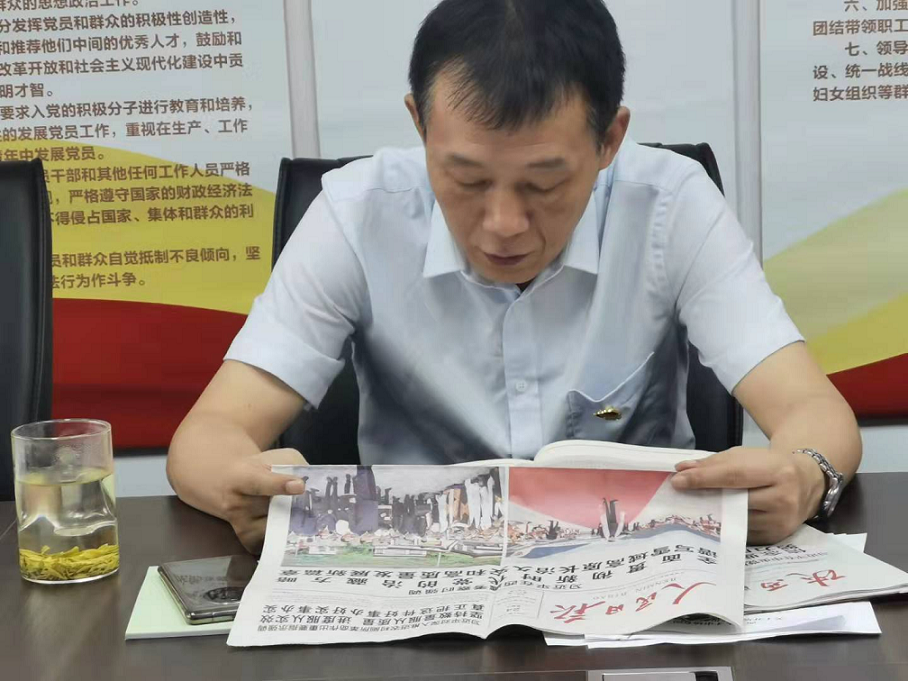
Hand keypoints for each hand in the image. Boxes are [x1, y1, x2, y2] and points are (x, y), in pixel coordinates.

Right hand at [217, 448, 307, 553]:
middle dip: (295, 510)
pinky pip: (272, 543)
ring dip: (294, 525)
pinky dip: (287, 538)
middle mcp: (236, 504)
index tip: (300, 486)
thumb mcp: (276, 458)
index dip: (279, 485)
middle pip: (272, 511)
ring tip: (308, 519)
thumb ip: (294, 467)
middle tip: (317, 509)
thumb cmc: (260, 468)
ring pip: (275, 530)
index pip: (259, 483)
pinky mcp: (248, 540)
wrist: (228, 483)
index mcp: (242, 478)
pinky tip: (297, 530)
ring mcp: (241, 525)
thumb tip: (314, 486)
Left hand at [671, 447, 825, 544]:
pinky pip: (742, 534)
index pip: (734, 476)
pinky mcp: (776, 538)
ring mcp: (781, 522)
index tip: (678, 481)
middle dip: (704, 498)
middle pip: (734, 501)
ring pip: (736, 521)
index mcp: (777, 471)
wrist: (808, 483)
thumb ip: (714, 463)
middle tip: (679, 497)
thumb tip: (681, 471)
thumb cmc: (771, 466)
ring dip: (712, 515)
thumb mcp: (747, 456)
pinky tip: (711, 520)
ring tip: (692, 508)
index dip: (703, 479)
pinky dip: (725, 527)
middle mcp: (783, 499)